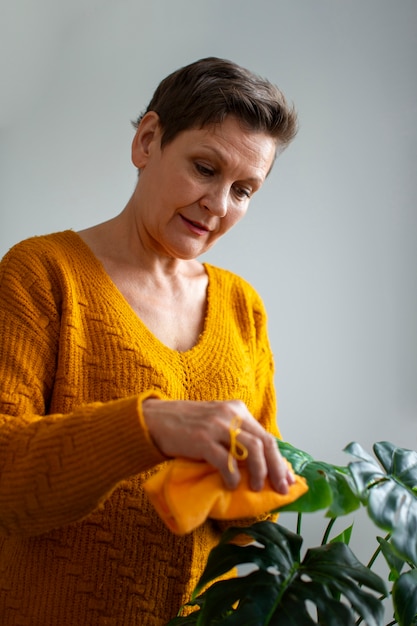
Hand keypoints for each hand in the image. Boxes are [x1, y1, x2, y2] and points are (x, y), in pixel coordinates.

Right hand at [142, 398, 294, 492]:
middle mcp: (231, 414)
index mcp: (237, 410)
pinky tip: (231, 485)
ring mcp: (216, 425)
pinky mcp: (202, 438)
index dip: (279, 460)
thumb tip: (259, 464)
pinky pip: (225, 460)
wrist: (155, 419)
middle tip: (280, 489)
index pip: (266, 436)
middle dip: (276, 469)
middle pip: (264, 443)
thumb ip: (236, 436)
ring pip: (251, 450)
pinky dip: (232, 476)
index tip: (287, 480)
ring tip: (255, 488)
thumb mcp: (216, 423)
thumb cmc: (186, 426)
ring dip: (258, 472)